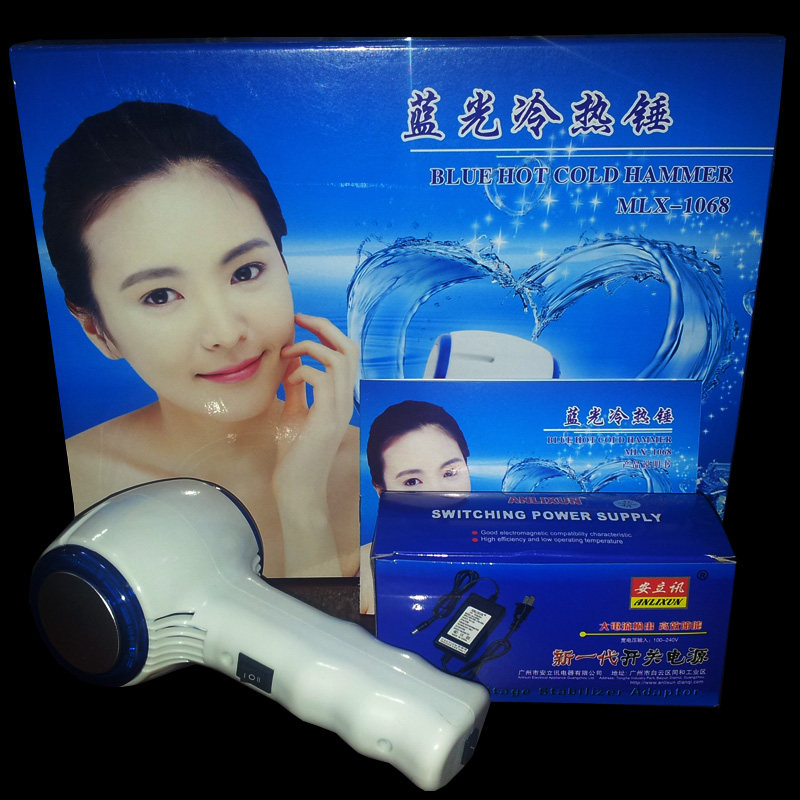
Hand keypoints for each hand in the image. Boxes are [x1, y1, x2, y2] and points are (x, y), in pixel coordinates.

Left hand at [271, 313, 358, 575]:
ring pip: (340, 358)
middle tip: (300, 319)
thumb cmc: (295, 457)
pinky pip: (322, 379)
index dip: (326, 333)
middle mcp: (346, 399)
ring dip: (311, 348)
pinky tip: (289, 383)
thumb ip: (297, 391)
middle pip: (350, 348)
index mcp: (341, 397)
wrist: (298, 489)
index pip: (346, 353)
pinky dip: (302, 372)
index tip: (300, 325)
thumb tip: (291, 365)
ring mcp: (340, 409)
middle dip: (325, 326)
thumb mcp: (294, 415)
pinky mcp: (327, 418)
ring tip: (289, 354)